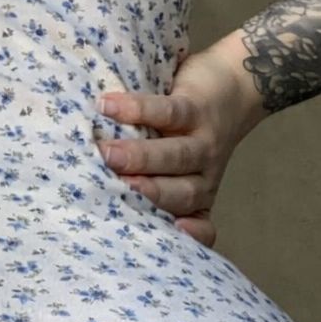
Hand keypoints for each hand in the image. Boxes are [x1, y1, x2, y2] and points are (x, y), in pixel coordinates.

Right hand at [96, 44, 264, 248]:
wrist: (230, 87)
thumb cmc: (184, 139)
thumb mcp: (173, 172)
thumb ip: (142, 188)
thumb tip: (90, 204)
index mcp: (194, 202)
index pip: (199, 227)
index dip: (193, 234)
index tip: (177, 231)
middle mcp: (203, 179)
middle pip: (180, 194)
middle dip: (148, 193)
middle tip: (117, 188)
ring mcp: (204, 144)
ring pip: (175, 155)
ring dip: (140, 156)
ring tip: (107, 153)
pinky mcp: (197, 108)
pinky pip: (167, 111)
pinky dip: (137, 109)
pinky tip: (109, 107)